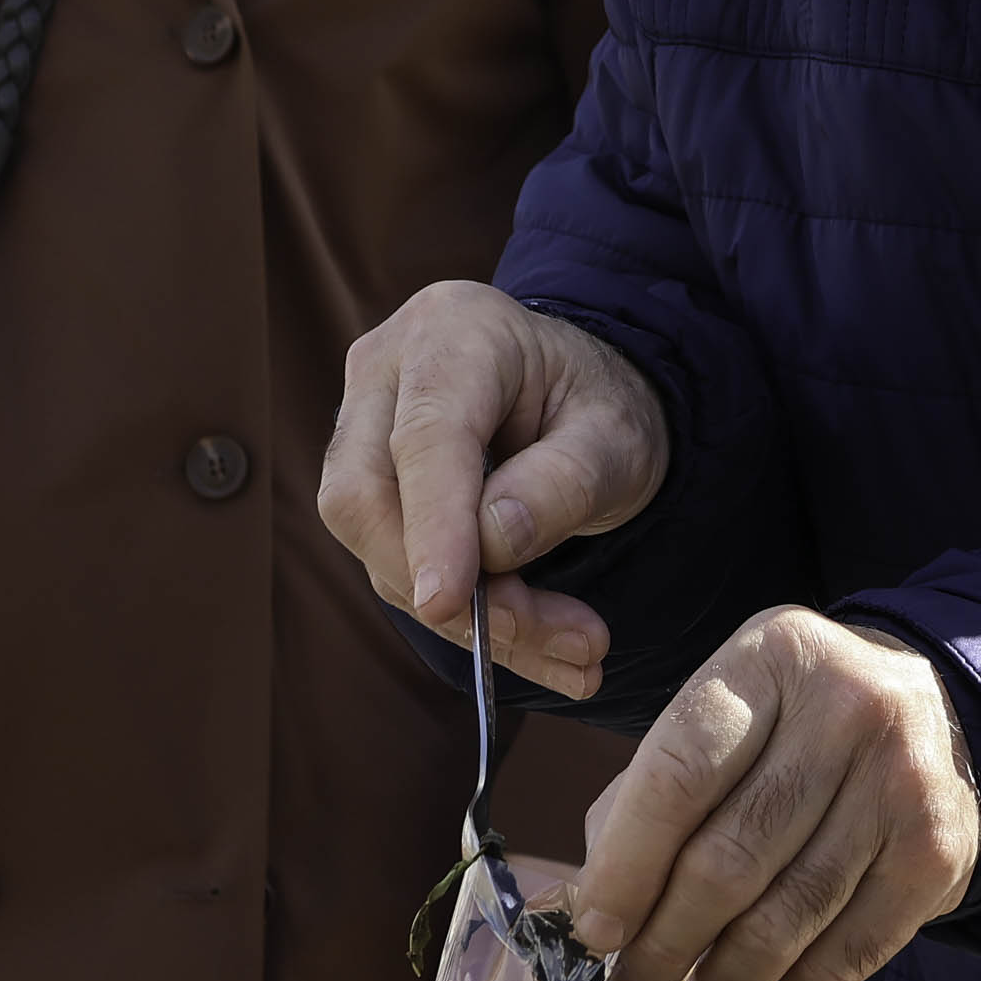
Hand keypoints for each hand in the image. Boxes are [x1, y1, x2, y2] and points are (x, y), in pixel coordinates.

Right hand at [320, 283, 671, 699]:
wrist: (578, 400)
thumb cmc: (599, 406)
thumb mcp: (618, 438)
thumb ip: (563, 483)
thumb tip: (492, 544)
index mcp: (458, 331)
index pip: (425, 435)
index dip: (433, 523)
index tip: (448, 603)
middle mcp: (387, 368)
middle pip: (365, 493)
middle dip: (445, 586)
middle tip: (560, 640)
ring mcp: (361, 424)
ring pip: (373, 543)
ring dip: (467, 618)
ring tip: (576, 649)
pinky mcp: (363, 480)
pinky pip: (390, 563)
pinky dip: (463, 619)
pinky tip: (542, 645)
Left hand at [570, 607, 980, 980]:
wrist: (931, 708)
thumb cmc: (790, 727)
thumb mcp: (721, 716)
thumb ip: (645, 797)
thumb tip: (593, 909)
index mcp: (770, 657)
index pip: (679, 774)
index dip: (627, 865)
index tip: (595, 930)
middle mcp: (846, 706)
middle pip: (731, 856)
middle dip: (668, 940)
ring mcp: (903, 778)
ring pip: (791, 912)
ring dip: (729, 976)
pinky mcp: (939, 848)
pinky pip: (853, 947)